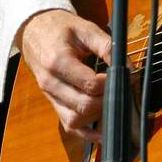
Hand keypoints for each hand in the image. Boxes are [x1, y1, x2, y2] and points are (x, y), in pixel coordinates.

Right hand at [17, 9, 111, 142]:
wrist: (34, 30)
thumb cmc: (61, 28)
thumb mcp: (86, 29)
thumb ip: (107, 46)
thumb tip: (127, 66)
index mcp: (58, 62)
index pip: (90, 84)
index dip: (111, 83)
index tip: (123, 74)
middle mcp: (50, 83)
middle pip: (84, 105)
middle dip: (108, 99)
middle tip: (120, 87)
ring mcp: (49, 96)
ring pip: (76, 119)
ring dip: (98, 114)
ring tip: (110, 99)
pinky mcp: (53, 103)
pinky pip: (68, 125)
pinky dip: (86, 133)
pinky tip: (102, 132)